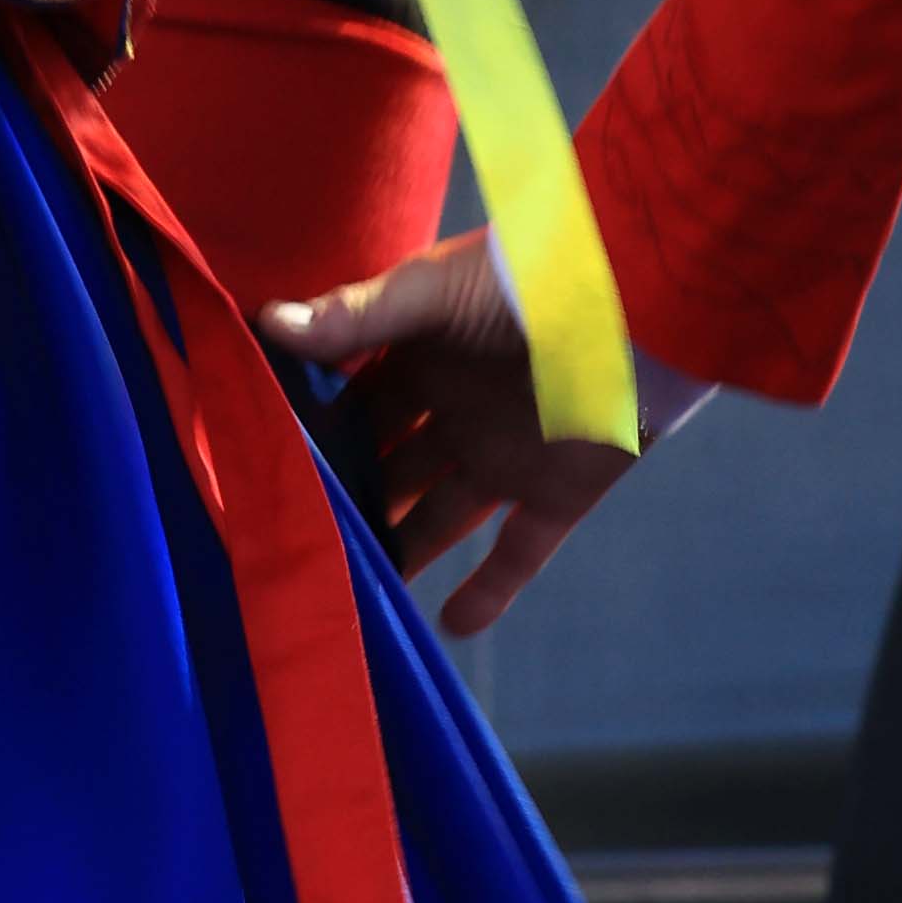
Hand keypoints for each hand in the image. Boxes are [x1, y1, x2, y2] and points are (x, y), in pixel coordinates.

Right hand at [268, 228, 663, 640]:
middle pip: (390, 462)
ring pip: (439, 514)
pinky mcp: (557, 492)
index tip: (259, 462)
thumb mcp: (434, 291)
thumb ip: (357, 317)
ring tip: (345, 589)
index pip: (355, 397)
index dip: (314, 428)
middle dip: (348, 494)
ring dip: (402, 547)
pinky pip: (516, 553)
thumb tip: (268, 325)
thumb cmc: (533, 277)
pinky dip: (488, 592)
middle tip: (288, 537)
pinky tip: (445, 624)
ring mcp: (505, 453)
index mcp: (425, 351)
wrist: (642, 304)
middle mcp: (458, 408)